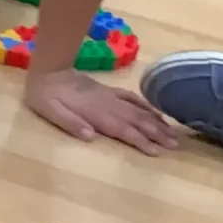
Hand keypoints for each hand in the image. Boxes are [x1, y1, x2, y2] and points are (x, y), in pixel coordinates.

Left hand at [25, 68, 179, 154]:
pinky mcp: (109, 91)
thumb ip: (70, 123)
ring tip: (173, 133)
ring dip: (157, 122)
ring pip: (139, 110)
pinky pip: (133, 98)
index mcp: (96, 113)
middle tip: (176, 145)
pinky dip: (147, 106)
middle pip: (137, 121)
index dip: (141, 140)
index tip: (158, 151)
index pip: (123, 129)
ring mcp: (111, 97)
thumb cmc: (46, 96)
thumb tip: (90, 136)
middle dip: (157, 133)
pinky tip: (157, 113)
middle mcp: (108, 105)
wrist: (48, 70)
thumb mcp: (50, 112)